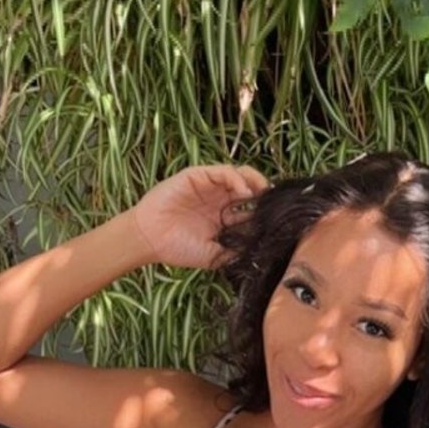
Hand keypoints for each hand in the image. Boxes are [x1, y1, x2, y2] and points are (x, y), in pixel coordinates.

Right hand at [131, 164, 268, 268]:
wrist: (150, 240)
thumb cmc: (178, 248)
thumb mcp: (214, 256)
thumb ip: (235, 251)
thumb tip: (260, 251)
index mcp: (224, 218)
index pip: (250, 210)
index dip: (265, 212)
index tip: (278, 218)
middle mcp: (219, 200)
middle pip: (249, 188)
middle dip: (264, 192)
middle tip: (275, 202)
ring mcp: (208, 187)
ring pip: (239, 175)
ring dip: (254, 181)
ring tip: (262, 192)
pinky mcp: (197, 176)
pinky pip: (221, 171)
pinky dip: (236, 178)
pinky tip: (243, 191)